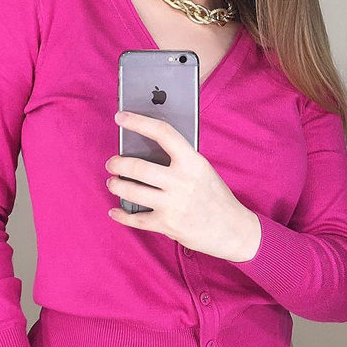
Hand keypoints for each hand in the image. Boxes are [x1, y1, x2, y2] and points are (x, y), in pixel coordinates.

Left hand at [105, 110, 258, 261]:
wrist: (233, 229)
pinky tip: (115, 211)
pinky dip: (121, 215)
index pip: (162, 133)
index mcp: (193, 161)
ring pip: (132, 191)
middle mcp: (182, 181)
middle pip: (138, 166)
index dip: (138, 122)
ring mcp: (173, 204)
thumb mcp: (202, 170)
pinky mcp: (167, 225)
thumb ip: (180, 160)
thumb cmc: (215, 196)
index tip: (121, 117)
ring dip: (116, 186)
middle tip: (112, 163)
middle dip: (117, 163)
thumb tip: (146, 150)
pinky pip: (136, 219)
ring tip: (113, 183)